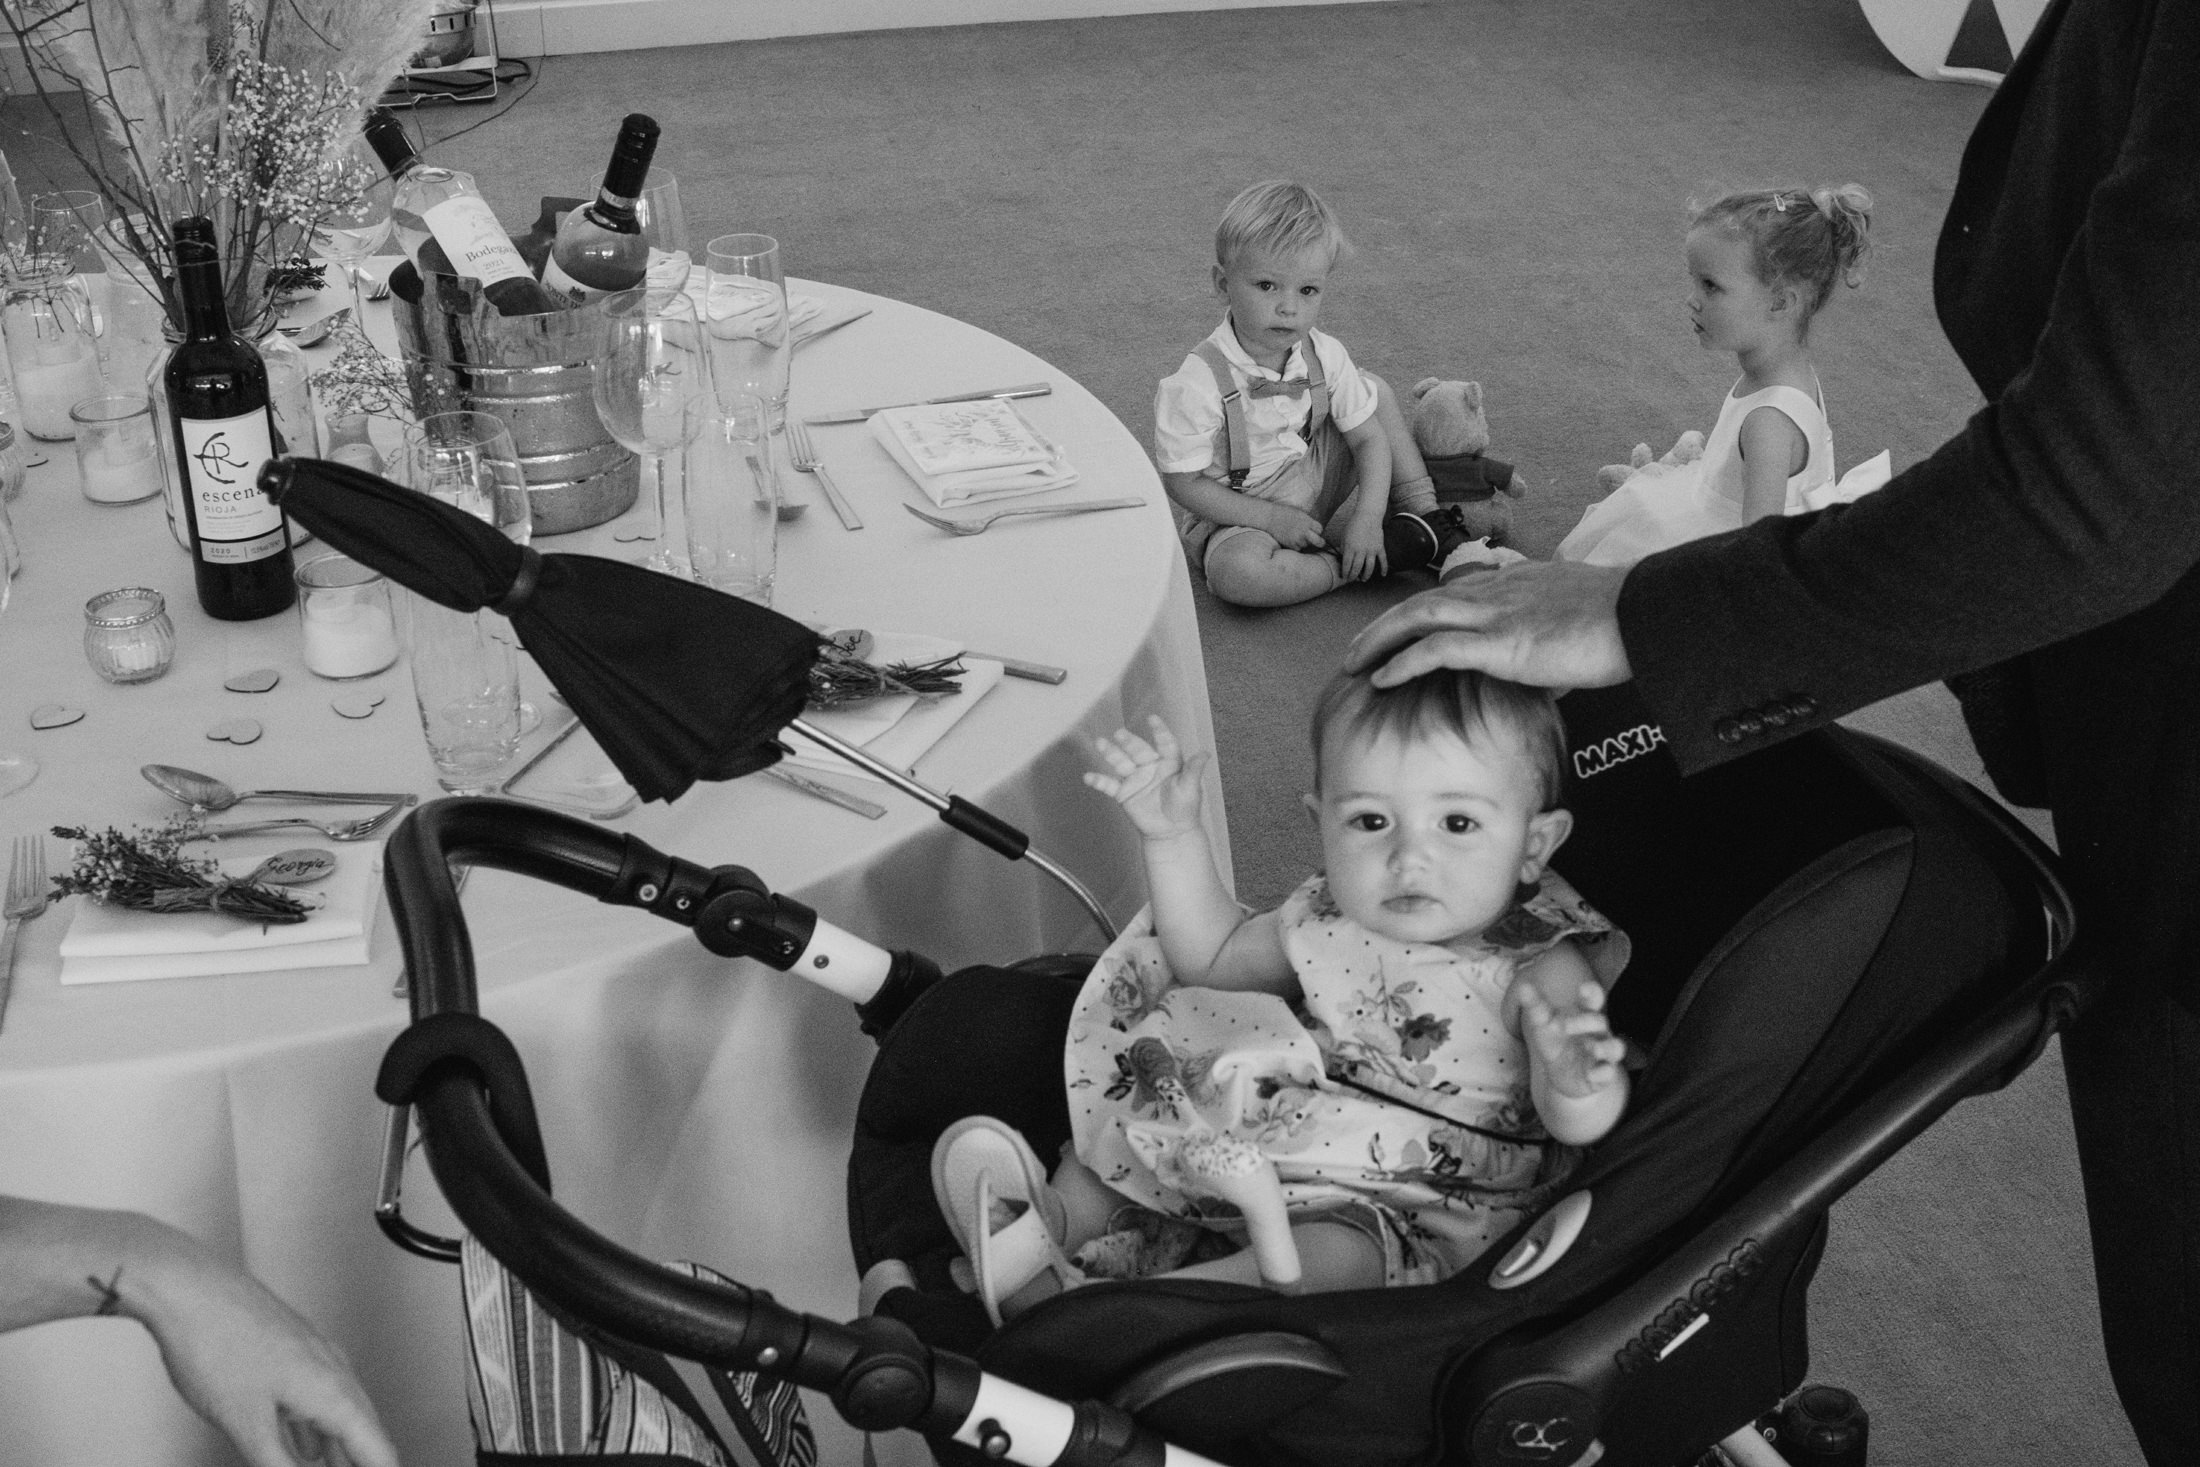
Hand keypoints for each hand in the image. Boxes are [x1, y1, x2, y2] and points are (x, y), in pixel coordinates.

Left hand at [145, 1242, 396, 1466]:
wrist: (187, 1291)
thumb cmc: (214, 1344)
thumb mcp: (245, 1424)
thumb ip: (277, 1464)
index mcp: (330, 1390)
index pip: (375, 1447)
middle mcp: (331, 1369)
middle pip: (364, 1429)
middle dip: (363, 1461)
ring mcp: (313, 1356)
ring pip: (341, 1412)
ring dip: (342, 1448)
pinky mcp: (291, 1351)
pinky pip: (319, 1398)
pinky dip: (320, 1428)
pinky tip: (305, 1445)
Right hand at [1085, 715, 1208, 840]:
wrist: (1171, 832)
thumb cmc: (1185, 809)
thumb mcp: (1191, 788)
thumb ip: (1194, 770)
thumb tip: (1205, 753)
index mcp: (1169, 763)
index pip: (1165, 743)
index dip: (1159, 731)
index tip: (1152, 719)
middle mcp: (1150, 767)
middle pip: (1138, 750)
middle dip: (1129, 741)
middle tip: (1120, 733)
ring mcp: (1135, 779)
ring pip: (1121, 762)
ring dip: (1110, 753)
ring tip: (1100, 743)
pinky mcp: (1124, 793)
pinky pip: (1109, 785)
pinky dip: (1098, 781)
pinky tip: (1088, 777)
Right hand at [1263, 505, 1327, 552]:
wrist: (1270, 518)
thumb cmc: (1284, 513)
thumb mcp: (1300, 513)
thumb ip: (1308, 521)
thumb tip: (1315, 529)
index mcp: (1307, 521)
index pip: (1320, 529)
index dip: (1318, 530)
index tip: (1315, 531)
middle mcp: (1304, 531)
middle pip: (1318, 541)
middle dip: (1320, 542)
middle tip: (1321, 543)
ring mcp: (1297, 539)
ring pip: (1306, 545)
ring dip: (1304, 542)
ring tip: (1296, 535)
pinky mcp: (1290, 545)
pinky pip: (1298, 548)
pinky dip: (1296, 546)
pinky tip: (1291, 539)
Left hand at [1337, 513, 1387, 581]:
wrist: (1368, 515)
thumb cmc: (1353, 525)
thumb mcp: (1344, 536)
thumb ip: (1343, 548)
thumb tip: (1343, 560)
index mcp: (1350, 547)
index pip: (1346, 565)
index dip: (1345, 573)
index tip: (1343, 577)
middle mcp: (1361, 550)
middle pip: (1357, 568)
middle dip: (1353, 576)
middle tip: (1351, 580)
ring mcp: (1371, 549)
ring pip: (1369, 567)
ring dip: (1366, 575)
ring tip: (1363, 580)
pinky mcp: (1380, 547)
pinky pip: (1383, 560)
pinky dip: (1384, 568)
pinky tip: (1383, 575)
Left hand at [1343, 559, 1633, 689]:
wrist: (1646, 615)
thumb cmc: (1622, 625)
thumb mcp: (1576, 628)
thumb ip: (1552, 647)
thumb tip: (1549, 678)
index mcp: (1514, 585)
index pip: (1452, 594)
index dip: (1417, 616)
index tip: (1395, 635)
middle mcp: (1497, 592)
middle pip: (1423, 602)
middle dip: (1382, 627)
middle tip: (1354, 652)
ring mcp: (1497, 614)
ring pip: (1418, 618)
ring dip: (1378, 641)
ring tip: (1352, 664)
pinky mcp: (1501, 641)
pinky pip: (1436, 648)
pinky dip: (1403, 662)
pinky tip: (1381, 679)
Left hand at [1517, 980, 1626, 1101]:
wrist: (1563, 1077)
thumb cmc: (1557, 1044)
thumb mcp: (1544, 1026)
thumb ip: (1536, 1007)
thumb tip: (1524, 987)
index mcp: (1584, 1016)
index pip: (1594, 999)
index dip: (1592, 992)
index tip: (1584, 988)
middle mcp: (1598, 1033)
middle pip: (1600, 1022)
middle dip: (1584, 1021)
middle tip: (1563, 1026)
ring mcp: (1603, 1054)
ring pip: (1616, 1047)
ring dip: (1607, 1047)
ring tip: (1593, 1049)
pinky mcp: (1603, 1075)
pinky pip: (1609, 1073)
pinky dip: (1604, 1073)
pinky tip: (1592, 1074)